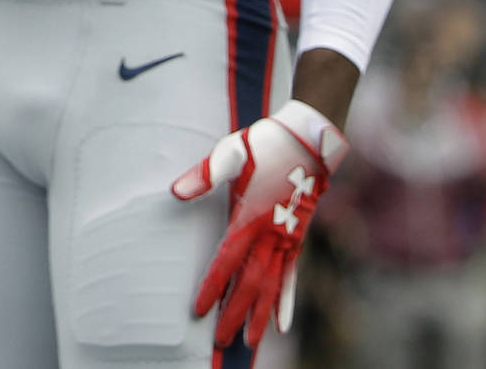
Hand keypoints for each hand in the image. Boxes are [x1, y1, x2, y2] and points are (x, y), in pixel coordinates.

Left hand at [172, 98, 347, 350]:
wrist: (309, 141)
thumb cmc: (265, 145)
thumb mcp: (232, 151)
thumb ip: (205, 174)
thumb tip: (176, 192)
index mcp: (251, 216)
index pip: (228, 260)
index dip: (214, 286)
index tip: (199, 310)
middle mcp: (272, 235)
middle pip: (251, 283)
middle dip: (234, 313)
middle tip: (220, 340)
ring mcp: (288, 240)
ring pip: (272, 286)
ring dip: (259, 316)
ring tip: (249, 343)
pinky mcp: (298, 239)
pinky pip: (292, 277)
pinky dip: (286, 302)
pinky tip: (282, 325)